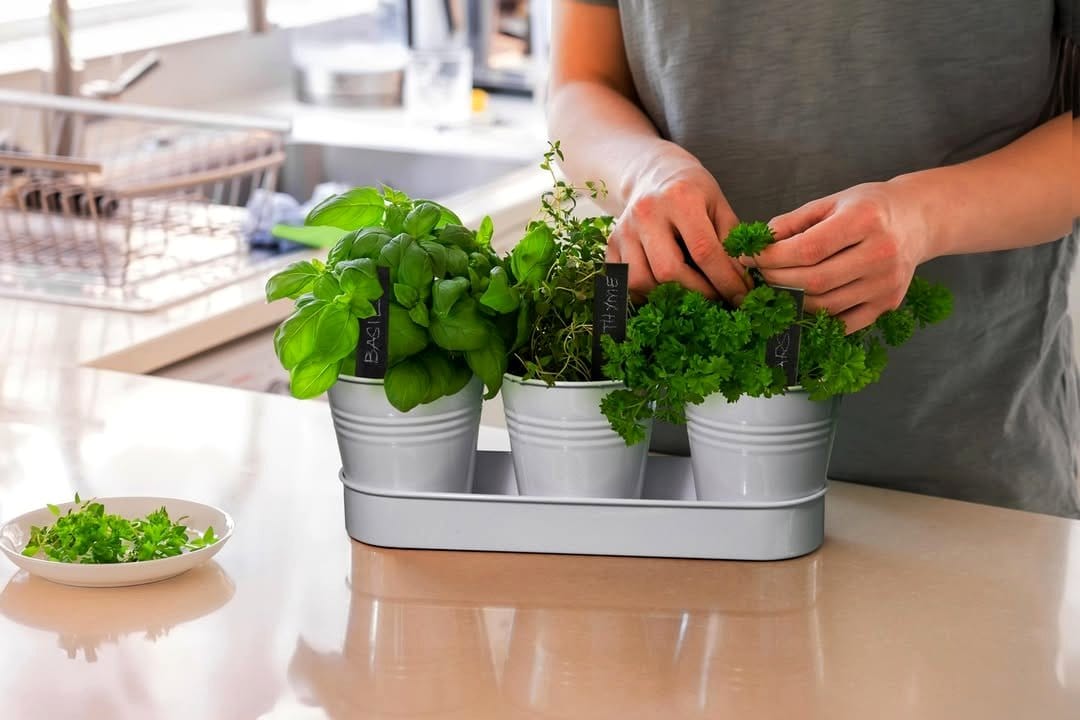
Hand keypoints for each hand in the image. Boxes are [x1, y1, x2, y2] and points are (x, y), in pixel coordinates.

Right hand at [606, 155, 749, 301]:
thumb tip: (740, 284)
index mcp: (680, 199)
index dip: (725, 281)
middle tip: (716, 299)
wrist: (652, 174)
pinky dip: (645, 294)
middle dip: (697, 293)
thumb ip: (730, 242)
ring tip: (689, 294)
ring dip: (669, 297)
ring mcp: (624, 230)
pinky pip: (625, 283)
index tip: (741, 297)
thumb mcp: (718, 205)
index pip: (704, 251)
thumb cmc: (691, 190)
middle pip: (668, 271)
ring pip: (642, 281)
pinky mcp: (611, 245)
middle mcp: (647, 213)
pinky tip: (663, 290)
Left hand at [744, 181, 931, 332]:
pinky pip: (844, 323)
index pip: (809, 249)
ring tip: (778, 286)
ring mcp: (886, 284)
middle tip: (760, 274)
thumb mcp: (832, 202)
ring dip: (792, 300)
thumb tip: (759, 244)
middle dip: (777, 280)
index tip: (750, 257)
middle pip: (815, 281)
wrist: (918, 219)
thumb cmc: (869, 207)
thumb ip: (793, 222)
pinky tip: (802, 303)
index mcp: (864, 220)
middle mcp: (880, 254)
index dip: (773, 257)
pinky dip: (818, 318)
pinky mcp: (888, 304)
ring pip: (826, 305)